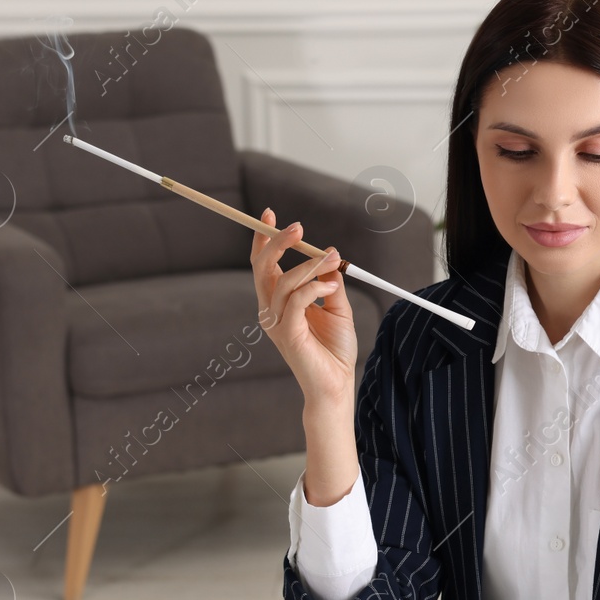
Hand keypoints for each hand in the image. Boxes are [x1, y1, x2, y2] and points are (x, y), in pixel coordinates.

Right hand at [251, 208, 357, 409]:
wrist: (337, 384)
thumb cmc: (335, 350)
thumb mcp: (337, 307)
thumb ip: (329, 282)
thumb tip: (329, 258)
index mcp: (279, 302)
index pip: (263, 265)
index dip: (263, 239)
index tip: (269, 214)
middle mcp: (271, 310)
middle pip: (262, 267)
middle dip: (277, 242)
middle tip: (298, 227)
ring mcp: (276, 323)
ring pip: (283, 281)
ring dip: (309, 264)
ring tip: (333, 259)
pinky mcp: (287, 334)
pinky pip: (296, 300)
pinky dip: (315, 287)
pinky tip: (331, 287)